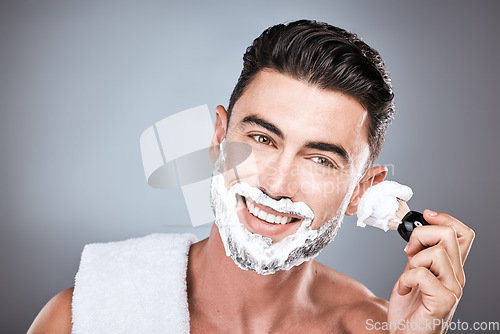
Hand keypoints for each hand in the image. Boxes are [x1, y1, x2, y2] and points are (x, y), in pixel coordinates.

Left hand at [387, 210, 473, 333]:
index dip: (446, 219)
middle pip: (449, 235)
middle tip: (408, 251)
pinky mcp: (443, 301)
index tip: (426, 216)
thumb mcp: (413, 273)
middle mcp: (457, 277)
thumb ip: (419, 255)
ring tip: (407, 277)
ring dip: (413, 261)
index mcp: (451, 268)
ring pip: (436, 253)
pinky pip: (422, 274)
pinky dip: (406, 279)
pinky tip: (403, 289)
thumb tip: (416, 233)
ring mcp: (453, 290)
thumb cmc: (409, 308)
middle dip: (421, 235)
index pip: (463, 234)